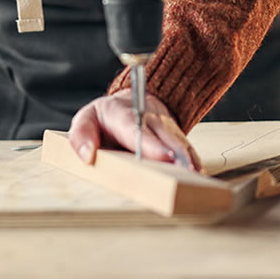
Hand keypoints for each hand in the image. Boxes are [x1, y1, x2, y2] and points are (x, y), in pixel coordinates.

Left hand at [67, 92, 200, 169]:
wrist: (133, 102)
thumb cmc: (106, 118)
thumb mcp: (86, 119)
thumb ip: (81, 135)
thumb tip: (87, 155)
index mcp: (122, 114)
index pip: (135, 128)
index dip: (150, 143)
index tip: (162, 156)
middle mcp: (149, 118)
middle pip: (163, 136)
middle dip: (175, 153)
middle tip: (184, 170)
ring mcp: (165, 127)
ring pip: (178, 142)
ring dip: (187, 159)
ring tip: (194, 176)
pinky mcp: (175, 138)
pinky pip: (185, 149)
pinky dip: (193, 160)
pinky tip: (198, 174)